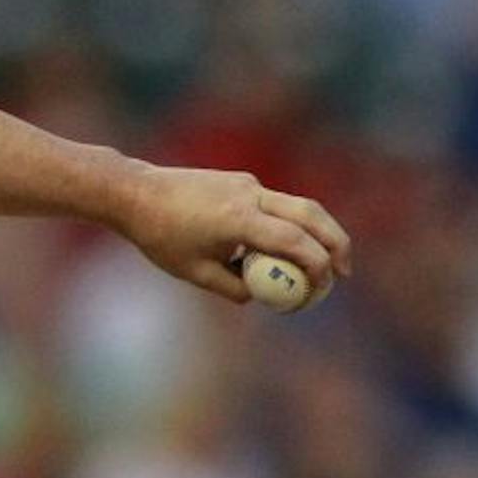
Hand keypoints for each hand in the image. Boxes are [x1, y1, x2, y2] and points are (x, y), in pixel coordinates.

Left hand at [116, 165, 351, 303]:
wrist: (133, 192)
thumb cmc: (159, 235)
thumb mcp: (193, 272)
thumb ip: (231, 287)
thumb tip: (259, 295)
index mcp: (238, 218)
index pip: (293, 240)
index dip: (317, 264)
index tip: (326, 285)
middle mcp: (249, 195)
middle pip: (311, 214)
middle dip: (336, 242)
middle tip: (343, 272)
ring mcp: (246, 184)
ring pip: (298, 204)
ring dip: (318, 231)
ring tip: (323, 261)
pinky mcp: (240, 181)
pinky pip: (276, 203)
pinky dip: (290, 223)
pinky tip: (279, 248)